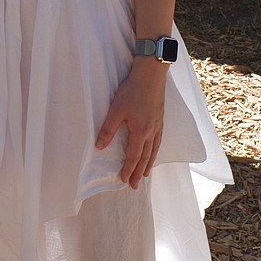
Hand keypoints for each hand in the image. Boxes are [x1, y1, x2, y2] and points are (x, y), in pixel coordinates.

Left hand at [95, 60, 167, 188]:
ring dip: (149, 163)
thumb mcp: (116, 110)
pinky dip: (155, 150)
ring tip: (145, 174)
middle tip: (134, 185)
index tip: (123, 180)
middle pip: (145, 157)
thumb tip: (99, 147)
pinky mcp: (160, 119)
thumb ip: (107, 129)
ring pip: (154, 150)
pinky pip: (159, 141)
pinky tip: (154, 150)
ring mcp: (158, 126)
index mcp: (140, 132)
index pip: (134, 156)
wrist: (151, 75)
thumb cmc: (133, 91)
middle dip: (139, 172)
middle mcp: (151, 132)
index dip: (128, 169)